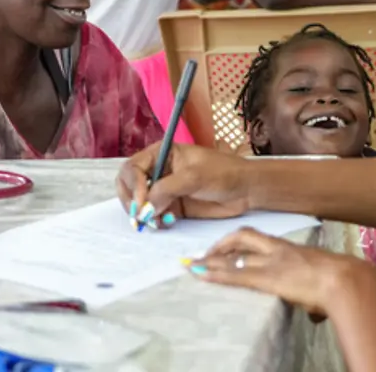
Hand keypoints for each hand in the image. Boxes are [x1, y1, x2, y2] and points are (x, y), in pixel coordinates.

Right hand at [116, 142, 248, 227]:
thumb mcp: (194, 177)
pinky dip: (154, 221)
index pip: (133, 168)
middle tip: (140, 217)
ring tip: (156, 222)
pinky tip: (166, 223)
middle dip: (132, 202)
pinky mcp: (172, 206)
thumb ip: (167, 190)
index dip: (133, 185)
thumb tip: (145, 208)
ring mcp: (165, 189)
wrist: (245, 190)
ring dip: (143, 214)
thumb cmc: (224, 173)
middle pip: (129, 185)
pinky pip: (153, 215)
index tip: (141, 202)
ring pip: (139, 202)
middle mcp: (159, 170)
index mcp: (162, 153)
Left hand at [185, 228, 375, 318]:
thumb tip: (314, 312)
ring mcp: (270, 262)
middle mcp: (277, 250)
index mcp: (291, 248)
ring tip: (191, 265)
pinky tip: (200, 273)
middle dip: (222, 244)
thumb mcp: (322, 282)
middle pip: (243, 237)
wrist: (345, 279)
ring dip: (211, 261)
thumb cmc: (341, 282)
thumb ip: (312, 294)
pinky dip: (215, 274)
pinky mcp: (266, 277)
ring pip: (233, 256)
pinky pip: (234, 274)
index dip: (240, 242)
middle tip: (205, 254)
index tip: (226, 248)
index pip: (259, 239)